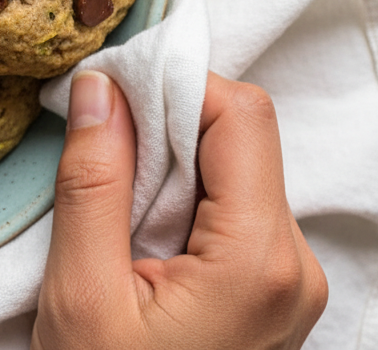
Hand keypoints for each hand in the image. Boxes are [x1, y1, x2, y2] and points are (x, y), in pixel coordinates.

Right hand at [32, 71, 327, 349]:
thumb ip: (95, 181)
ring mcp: (290, 281)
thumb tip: (100, 88)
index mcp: (260, 262)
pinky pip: (231, 209)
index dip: (174, 85)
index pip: (241, 117)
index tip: (108, 91)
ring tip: (113, 207)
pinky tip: (136, 231)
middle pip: (241, 139)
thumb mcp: (81, 291)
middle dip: (165, 125)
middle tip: (98, 150)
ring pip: (234, 170)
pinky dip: (180, 197)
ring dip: (168, 164)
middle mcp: (296, 266)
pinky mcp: (271, 290)